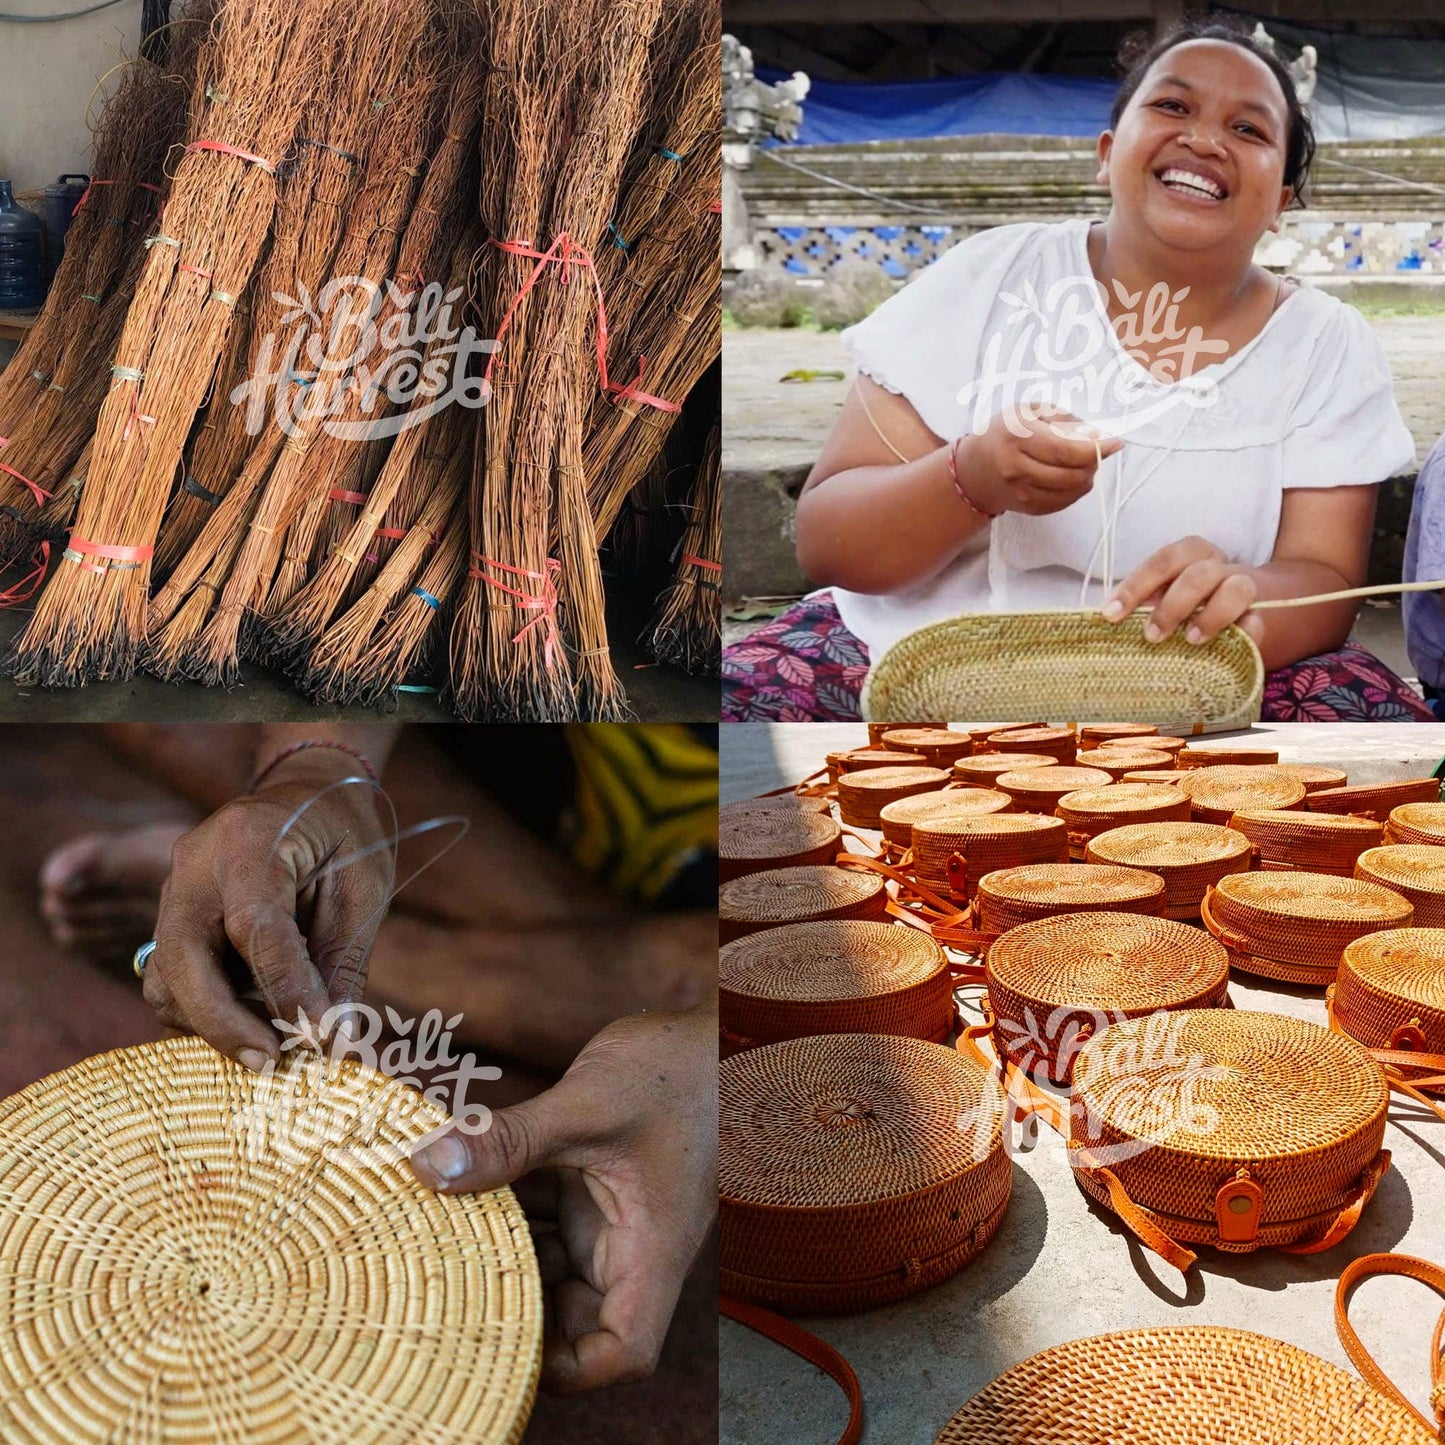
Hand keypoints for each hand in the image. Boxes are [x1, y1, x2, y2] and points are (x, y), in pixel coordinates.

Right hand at [142, 749, 393, 1070]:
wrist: (308, 793)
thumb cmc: (345, 836)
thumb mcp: (363, 888)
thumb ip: (344, 961)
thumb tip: (335, 1040)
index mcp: (249, 842)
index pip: (255, 928)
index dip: (284, 989)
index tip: (316, 1038)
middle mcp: (194, 865)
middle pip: (183, 961)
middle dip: (223, 1024)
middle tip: (274, 1063)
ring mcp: (173, 890)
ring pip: (165, 980)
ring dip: (213, 1022)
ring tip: (274, 1038)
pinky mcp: (170, 916)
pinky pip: (172, 979)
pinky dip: (209, 1009)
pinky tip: (256, 1014)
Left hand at [409, 1002, 717, 1393]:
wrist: (711, 1028)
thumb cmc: (678, 1069)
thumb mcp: (587, 1103)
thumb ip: (511, 1140)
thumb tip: (430, 1165)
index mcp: (655, 1246)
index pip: (625, 1349)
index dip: (572, 1367)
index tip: (509, 1344)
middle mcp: (637, 1244)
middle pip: (581, 1320)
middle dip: (520, 1309)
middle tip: (453, 1277)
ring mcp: (617, 1217)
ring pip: (557, 1270)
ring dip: (508, 1256)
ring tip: (449, 1230)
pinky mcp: (600, 1187)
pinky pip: (551, 1222)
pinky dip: (512, 1214)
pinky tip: (467, 1187)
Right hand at [962, 404, 1122, 516]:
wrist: (976, 468)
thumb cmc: (1006, 432)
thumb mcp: (1030, 411)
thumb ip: (1064, 420)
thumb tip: (1096, 435)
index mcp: (1017, 438)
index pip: (1066, 450)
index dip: (1096, 448)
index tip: (1115, 442)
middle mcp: (1016, 469)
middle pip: (1073, 474)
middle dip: (1093, 462)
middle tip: (1095, 450)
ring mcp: (1022, 493)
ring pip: (1073, 490)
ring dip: (1087, 475)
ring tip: (1081, 461)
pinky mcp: (1029, 508)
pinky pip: (1065, 502)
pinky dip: (1076, 488)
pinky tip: (1069, 474)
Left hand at [1102, 536, 1264, 645]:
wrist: (1254, 604)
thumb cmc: (1193, 602)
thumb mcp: (1167, 593)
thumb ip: (1147, 600)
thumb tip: (1110, 616)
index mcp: (1192, 555)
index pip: (1163, 561)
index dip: (1136, 585)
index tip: (1111, 613)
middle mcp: (1219, 566)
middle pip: (1198, 573)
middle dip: (1171, 605)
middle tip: (1152, 636)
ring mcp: (1245, 589)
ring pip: (1237, 588)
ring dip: (1210, 615)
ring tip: (1190, 640)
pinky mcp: (1263, 616)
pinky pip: (1258, 621)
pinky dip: (1247, 632)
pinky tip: (1230, 644)